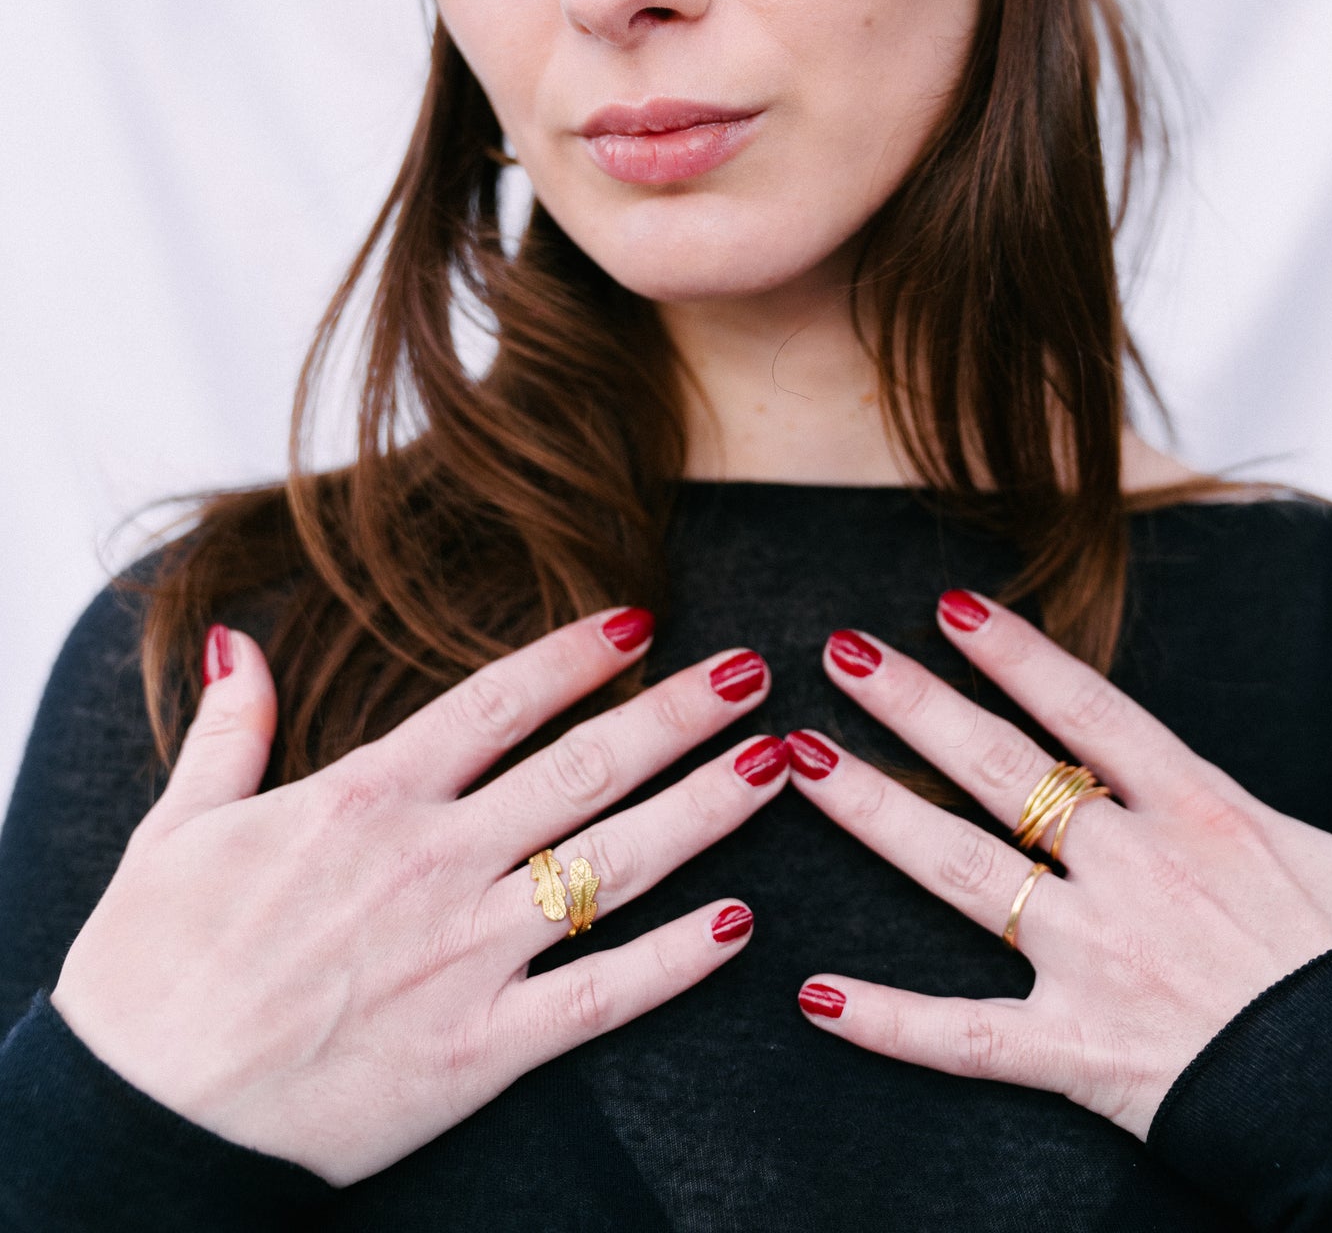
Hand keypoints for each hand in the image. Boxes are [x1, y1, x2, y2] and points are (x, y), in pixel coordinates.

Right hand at [53, 611, 782, 1182]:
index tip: (641, 619)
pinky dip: (677, 960)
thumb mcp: (177, 830)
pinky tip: (741, 924)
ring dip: (705, 810)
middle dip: (680, 715)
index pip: (499, 702)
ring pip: (615, 865)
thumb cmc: (152, 976)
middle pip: (586, 768)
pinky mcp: (479, 1052)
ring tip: (778, 766)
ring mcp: (465, 957)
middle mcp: (434, 862)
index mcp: (366, 799)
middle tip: (752, 675)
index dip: (577, 654)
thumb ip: (231, 730)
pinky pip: (602, 996)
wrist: (141, 1123)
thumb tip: (237, 643)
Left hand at [785, 595, 1331, 1137]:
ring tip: (799, 761)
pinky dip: (885, 1020)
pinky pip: (963, 1036)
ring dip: (873, 813)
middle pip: (1002, 769)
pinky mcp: (1078, 1053)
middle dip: (914, 705)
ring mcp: (1097, 960)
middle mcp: (1136, 872)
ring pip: (960, 872)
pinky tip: (814, 993)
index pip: (1090, 711)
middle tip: (840, 653)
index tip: (952, 607)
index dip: (1017, 654)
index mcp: (1208, 816)